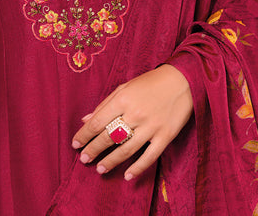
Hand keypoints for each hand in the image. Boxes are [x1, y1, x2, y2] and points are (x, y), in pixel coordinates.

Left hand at [71, 64, 192, 180]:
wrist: (182, 81)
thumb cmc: (150, 83)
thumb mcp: (125, 87)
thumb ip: (105, 104)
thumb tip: (86, 119)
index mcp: (123, 99)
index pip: (98, 121)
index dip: (85, 134)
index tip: (76, 144)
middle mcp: (135, 113)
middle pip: (109, 137)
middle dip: (94, 149)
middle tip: (84, 159)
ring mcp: (151, 126)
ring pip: (126, 149)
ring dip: (111, 161)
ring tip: (100, 169)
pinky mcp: (165, 136)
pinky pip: (149, 156)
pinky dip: (138, 168)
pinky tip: (127, 176)